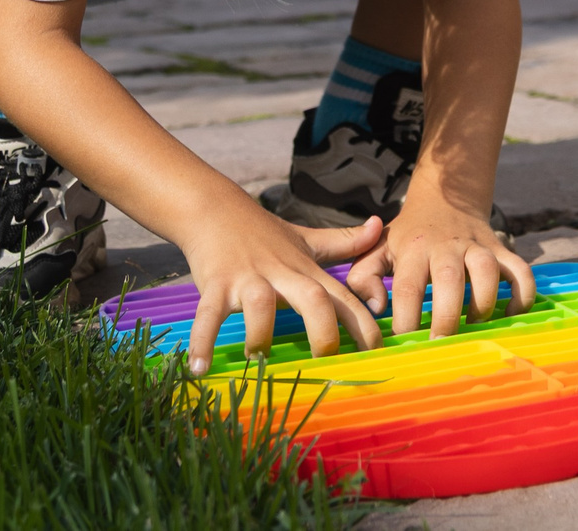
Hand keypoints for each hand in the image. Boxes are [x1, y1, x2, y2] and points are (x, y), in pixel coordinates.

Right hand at [177, 206, 384, 376]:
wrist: (214, 210)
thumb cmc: (264, 234)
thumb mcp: (307, 239)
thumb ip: (343, 241)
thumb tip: (379, 226)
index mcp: (305, 271)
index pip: (341, 297)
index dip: (362, 323)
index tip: (377, 353)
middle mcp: (281, 274)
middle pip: (311, 298)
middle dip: (324, 329)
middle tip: (327, 361)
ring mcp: (247, 279)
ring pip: (260, 303)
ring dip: (260, 333)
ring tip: (258, 361)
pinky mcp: (215, 284)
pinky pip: (208, 313)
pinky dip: (202, 339)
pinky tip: (198, 367)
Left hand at [347, 191, 532, 337]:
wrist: (446, 198)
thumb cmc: (408, 235)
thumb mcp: (378, 248)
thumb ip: (366, 276)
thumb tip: (376, 306)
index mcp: (414, 249)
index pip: (408, 286)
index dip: (406, 318)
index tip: (404, 344)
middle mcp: (447, 246)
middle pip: (450, 279)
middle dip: (446, 316)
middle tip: (441, 344)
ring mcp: (478, 246)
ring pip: (487, 270)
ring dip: (484, 301)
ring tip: (474, 324)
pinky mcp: (501, 250)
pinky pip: (521, 270)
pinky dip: (522, 294)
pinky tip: (510, 314)